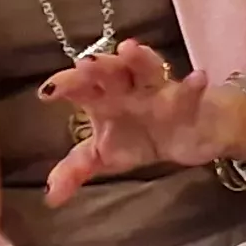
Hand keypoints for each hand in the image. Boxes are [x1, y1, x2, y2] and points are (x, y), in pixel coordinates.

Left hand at [34, 40, 245, 203]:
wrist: (193, 134)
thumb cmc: (143, 137)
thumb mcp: (106, 156)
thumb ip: (76, 170)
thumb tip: (51, 197)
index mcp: (104, 98)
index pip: (82, 87)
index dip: (66, 84)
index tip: (47, 93)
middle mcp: (129, 89)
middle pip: (111, 71)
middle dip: (99, 66)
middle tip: (85, 63)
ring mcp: (160, 92)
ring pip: (148, 70)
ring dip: (139, 59)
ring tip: (130, 49)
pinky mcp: (189, 102)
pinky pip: (191, 93)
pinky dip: (193, 86)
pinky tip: (197, 78)